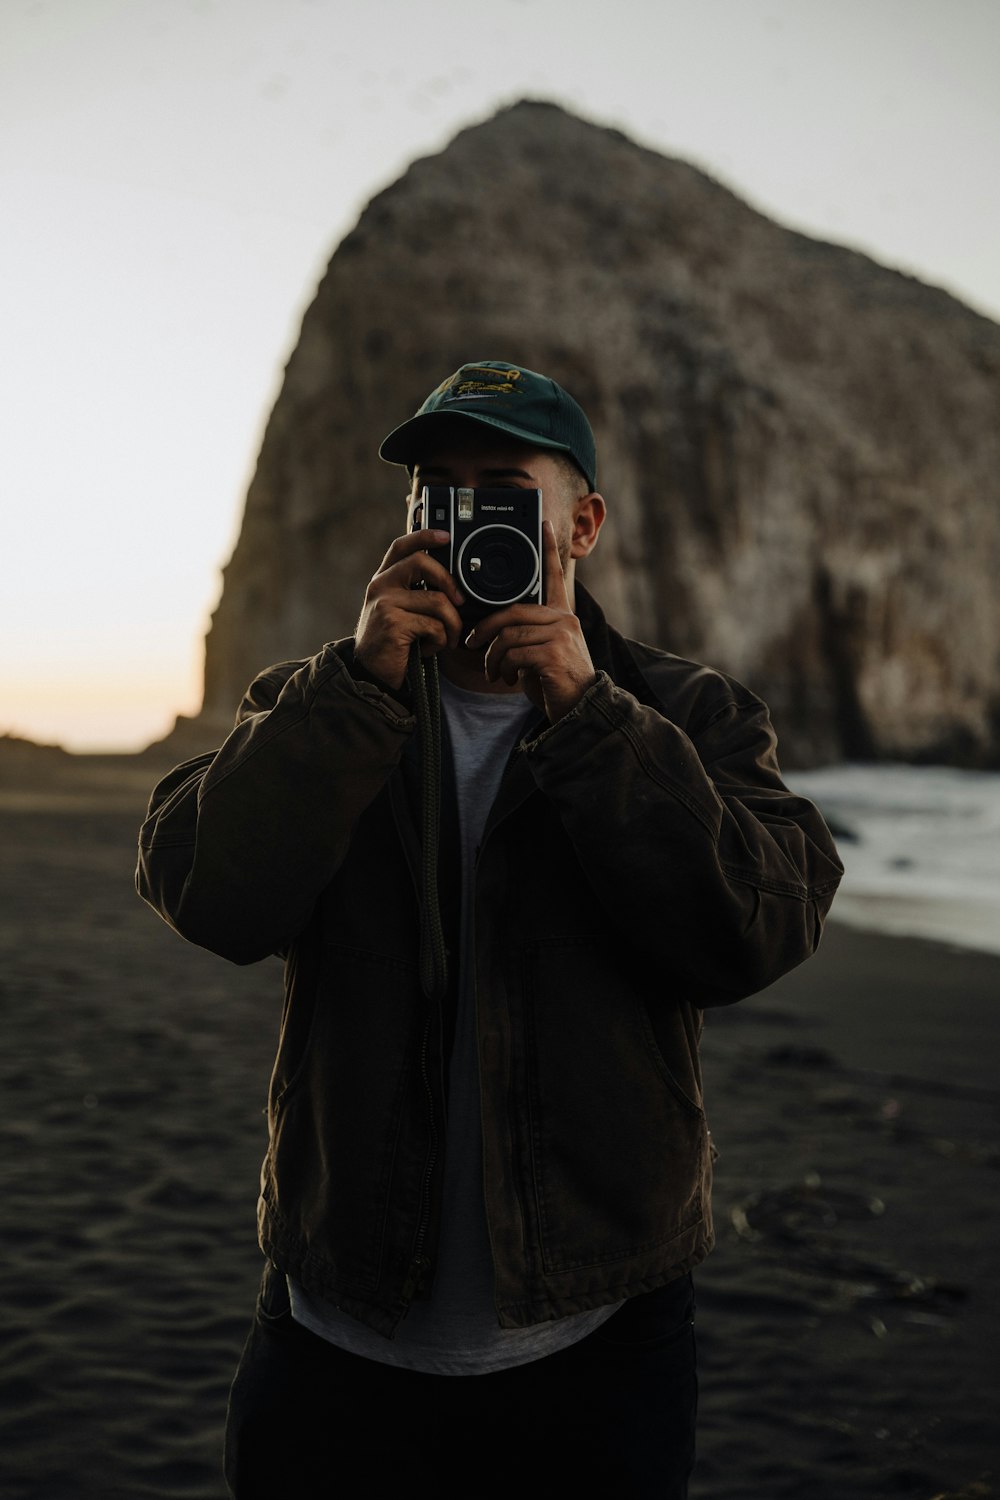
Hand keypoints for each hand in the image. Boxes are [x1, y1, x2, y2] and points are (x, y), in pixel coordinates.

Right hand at [355, 529, 464, 689]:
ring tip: (444, 639)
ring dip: (451, 625)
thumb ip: (417, 592)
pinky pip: (435, 626)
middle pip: (423, 563)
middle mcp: (380, 586)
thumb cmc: (394, 643)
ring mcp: (385, 603)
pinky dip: (440, 642)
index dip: (424, 535)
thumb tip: (453, 582)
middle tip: (460, 602)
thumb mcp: (401, 611)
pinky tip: (428, 650)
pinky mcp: (393, 624)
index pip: (402, 546)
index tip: (446, 536)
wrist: (370, 675)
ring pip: (438, 601)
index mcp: (383, 579)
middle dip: (450, 582)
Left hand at [464, 520, 597, 721]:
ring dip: (492, 657)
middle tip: (471, 644)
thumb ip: (525, 635)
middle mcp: (564, 621)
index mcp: (561, 616)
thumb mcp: (540, 653)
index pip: (554, 577)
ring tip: (494, 672)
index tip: (544, 524)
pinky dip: (502, 668)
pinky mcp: (554, 655)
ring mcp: (561, 636)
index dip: (548, 550)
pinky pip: (514, 654)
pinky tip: (507, 679)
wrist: (579, 710)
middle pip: (512, 612)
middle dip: (484, 629)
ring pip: (508, 635)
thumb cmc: (555, 683)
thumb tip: (494, 631)